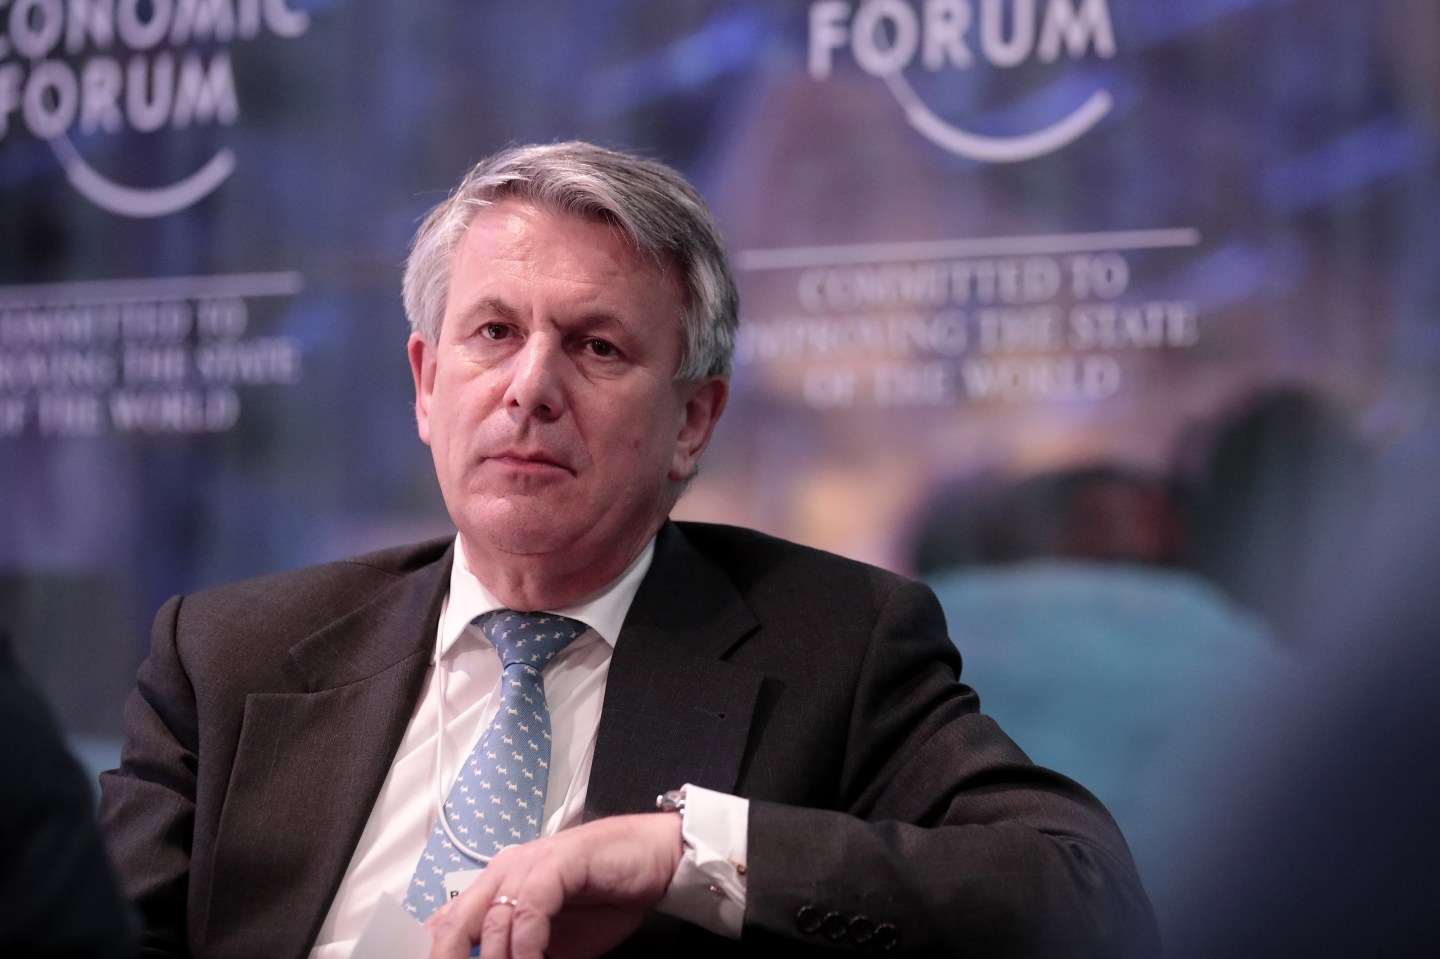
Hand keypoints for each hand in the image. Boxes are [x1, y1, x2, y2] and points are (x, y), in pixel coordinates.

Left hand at [426, 811, 682, 958]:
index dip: (437, 955)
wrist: (653, 860)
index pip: (448, 926)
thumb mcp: (554, 941)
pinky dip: (527, 946)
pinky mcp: (555, 863)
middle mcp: (504, 872)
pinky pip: (529, 911)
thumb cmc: (606, 897)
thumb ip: (521, 954)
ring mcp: (528, 865)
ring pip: (492, 923)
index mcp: (497, 887)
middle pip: (455, 924)